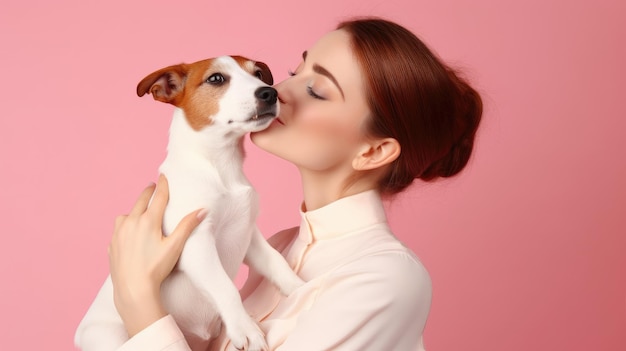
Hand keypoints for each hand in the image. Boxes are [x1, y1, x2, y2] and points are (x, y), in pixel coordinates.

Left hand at [108, 174, 206, 335]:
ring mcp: (118, 233)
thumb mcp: (175, 247)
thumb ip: (187, 226)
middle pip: (140, 200)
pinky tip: (130, 234)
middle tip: (153, 186)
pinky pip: (118, 230)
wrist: (133, 289)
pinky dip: (125, 227)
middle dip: (148, 192)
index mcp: (147, 220)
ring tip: (140, 213)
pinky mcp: (111, 244)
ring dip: (134, 210)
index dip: (163, 185)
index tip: (163, 176)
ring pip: (126, 214)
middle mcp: (130, 222)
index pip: (158, 196)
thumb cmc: (156, 268)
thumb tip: (202, 210)